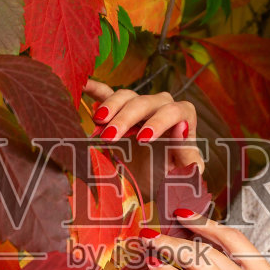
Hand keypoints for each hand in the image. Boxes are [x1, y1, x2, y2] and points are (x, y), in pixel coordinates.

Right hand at [81, 78, 205, 204]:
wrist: (153, 184)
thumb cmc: (172, 178)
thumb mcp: (182, 173)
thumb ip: (187, 154)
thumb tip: (181, 127)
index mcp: (184, 118)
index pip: (175, 111)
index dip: (159, 122)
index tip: (143, 139)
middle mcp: (162, 107)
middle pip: (145, 102)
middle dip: (126, 118)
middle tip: (110, 136)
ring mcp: (140, 106)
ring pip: (126, 96)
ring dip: (110, 107)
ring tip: (98, 123)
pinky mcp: (120, 110)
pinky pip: (107, 93)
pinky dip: (95, 89)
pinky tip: (82, 86)